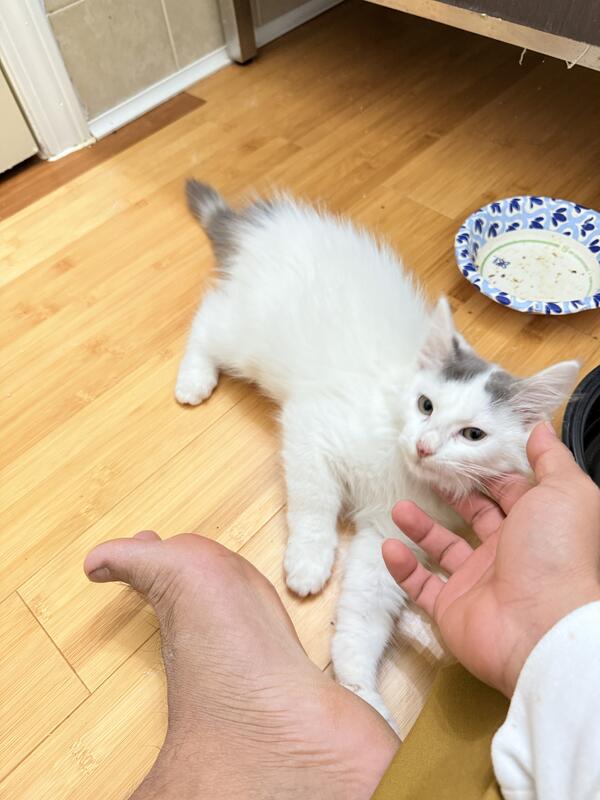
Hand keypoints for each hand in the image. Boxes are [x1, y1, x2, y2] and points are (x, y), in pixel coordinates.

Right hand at [384, 422, 599, 696]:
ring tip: (399, 506)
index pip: (507, 491)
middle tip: (426, 471)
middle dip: (451, 494)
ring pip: (442, 549)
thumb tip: (540, 428)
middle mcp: (507, 553)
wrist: (541, 628)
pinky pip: (421, 585)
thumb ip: (552, 459)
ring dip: (420, 527)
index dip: (485, 470)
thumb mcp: (565, 492)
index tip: (459, 447)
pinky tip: (390, 547)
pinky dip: (403, 568)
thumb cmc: (556, 554)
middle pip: (473, 517)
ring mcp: (478, 582)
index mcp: (534, 525)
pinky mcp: (452, 608)